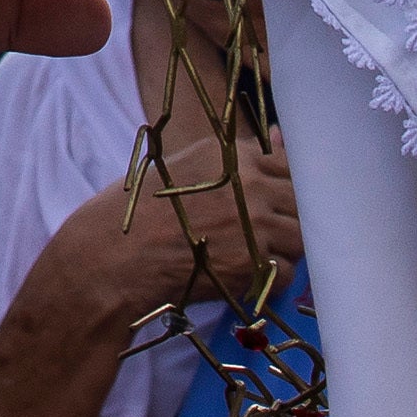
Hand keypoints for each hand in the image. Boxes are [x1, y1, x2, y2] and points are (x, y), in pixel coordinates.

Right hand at [24, 132, 306, 341]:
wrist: (113, 259)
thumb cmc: (140, 210)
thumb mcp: (186, 165)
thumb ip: (239, 154)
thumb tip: (282, 137)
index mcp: (233, 156)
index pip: (291, 163)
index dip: (288, 184)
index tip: (277, 200)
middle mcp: (250, 186)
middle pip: (304, 200)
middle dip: (292, 217)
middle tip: (265, 233)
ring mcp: (255, 226)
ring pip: (301, 237)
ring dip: (285, 249)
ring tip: (254, 254)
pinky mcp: (253, 265)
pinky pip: (286, 273)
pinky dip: (270, 279)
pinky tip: (243, 275)